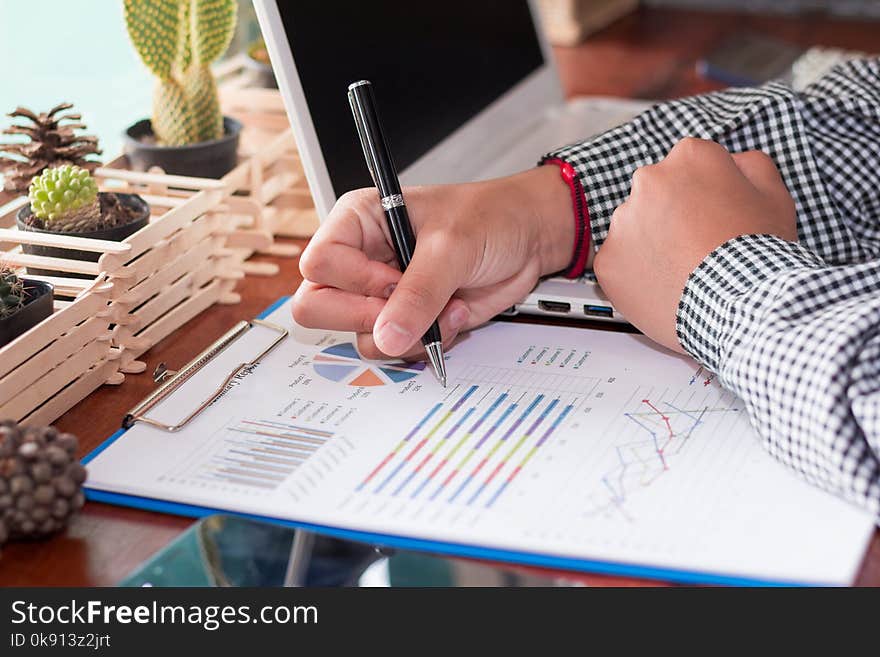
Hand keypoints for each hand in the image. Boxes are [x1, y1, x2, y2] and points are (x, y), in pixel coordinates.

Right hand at [293, 166, 574, 358]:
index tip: (395, 279)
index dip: (355, 280)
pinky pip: (394, 349)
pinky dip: (427, 343)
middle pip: (319, 306)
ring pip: (361, 336)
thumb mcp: (453, 246)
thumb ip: (419, 292)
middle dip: (370, 316)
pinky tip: (453, 314)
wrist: (529, 240)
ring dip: (409, 333)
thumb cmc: (491, 218)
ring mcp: (382, 294)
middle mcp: (361, 260)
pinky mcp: (406, 319)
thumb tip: (387, 335)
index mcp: (357, 222)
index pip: (319, 263)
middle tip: (410, 305)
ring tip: (447, 306)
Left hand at [593, 137, 797, 352]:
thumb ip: (749, 166)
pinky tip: (662, 286)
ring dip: (651, 245)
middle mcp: (648, 181)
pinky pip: (617, 265)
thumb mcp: (774, 195)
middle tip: (698, 247)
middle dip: (671, 217)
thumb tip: (731, 162)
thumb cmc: (758, 253)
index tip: (713, 218)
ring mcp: (623, 222)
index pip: (688, 168)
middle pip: (655, 196)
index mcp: (689, 157)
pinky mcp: (607, 261)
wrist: (740, 307)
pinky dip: (634, 276)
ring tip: (682, 271)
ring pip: (632, 230)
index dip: (703, 196)